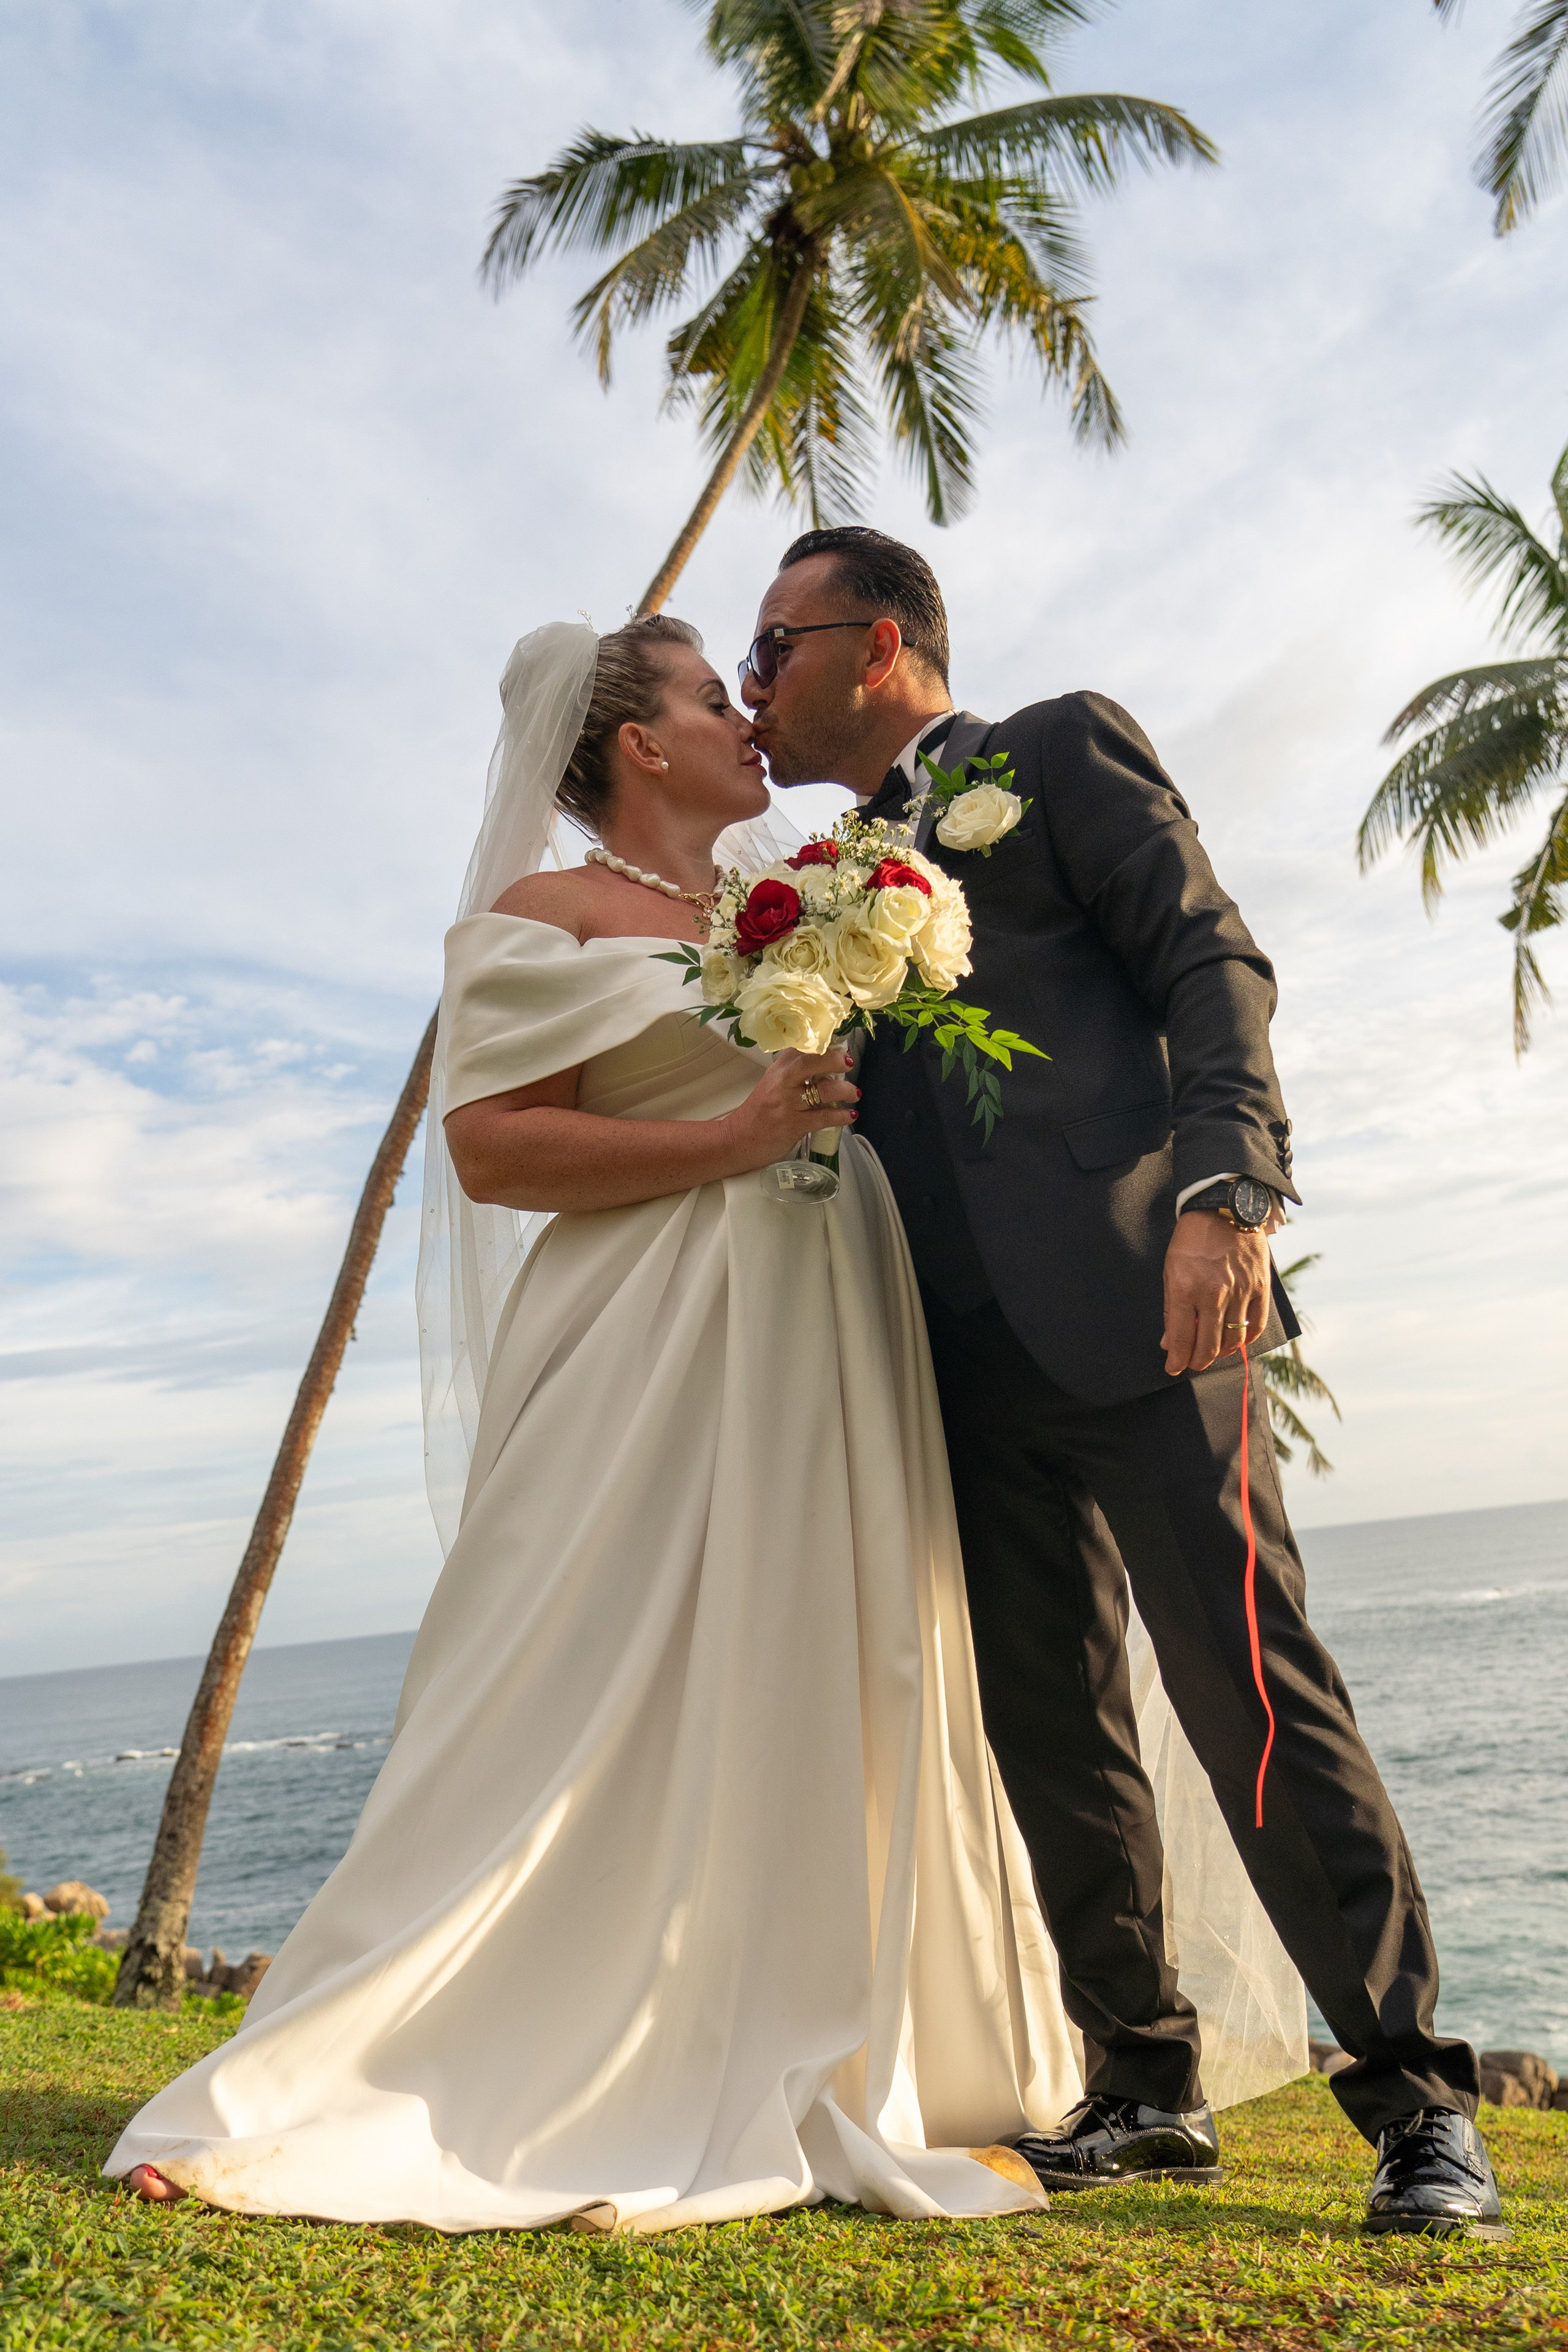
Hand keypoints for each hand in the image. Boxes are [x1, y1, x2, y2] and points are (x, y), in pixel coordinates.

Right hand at [723, 1049, 857, 1170]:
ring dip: (843, 1090)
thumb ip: (795, 1074)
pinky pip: (822, 1117)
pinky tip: (849, 1115)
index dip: (822, 1044)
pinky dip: (840, 1116)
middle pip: (808, 1063)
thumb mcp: (774, 1085)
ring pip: (821, 1090)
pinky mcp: (793, 1124)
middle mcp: (782, 1083)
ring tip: (854, 1093)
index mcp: (778, 1069)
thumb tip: (828, 1065)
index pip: (801, 1049)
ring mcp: (787, 1104)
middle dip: (833, 1060)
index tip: (840, 1044)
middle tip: (849, 1063)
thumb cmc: (759, 1113)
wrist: (738, 1140)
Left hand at [1161, 1211, 1270, 1376]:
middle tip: (1193, 1364)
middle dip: (1198, 1362)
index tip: (1173, 1368)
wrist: (1223, 1208)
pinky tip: (1237, 1341)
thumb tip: (1170, 1342)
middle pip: (1208, 1346)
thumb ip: (1170, 1308)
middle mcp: (1213, 1294)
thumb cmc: (1191, 1239)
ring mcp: (1240, 1291)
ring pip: (1233, 1340)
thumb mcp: (1170, 1270)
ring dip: (1221, 1353)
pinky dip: (1247, 1339)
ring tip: (1212, 1352)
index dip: (1177, 1360)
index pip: (1181, 1338)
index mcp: (1185, 1289)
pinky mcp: (1260, 1286)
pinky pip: (1256, 1324)